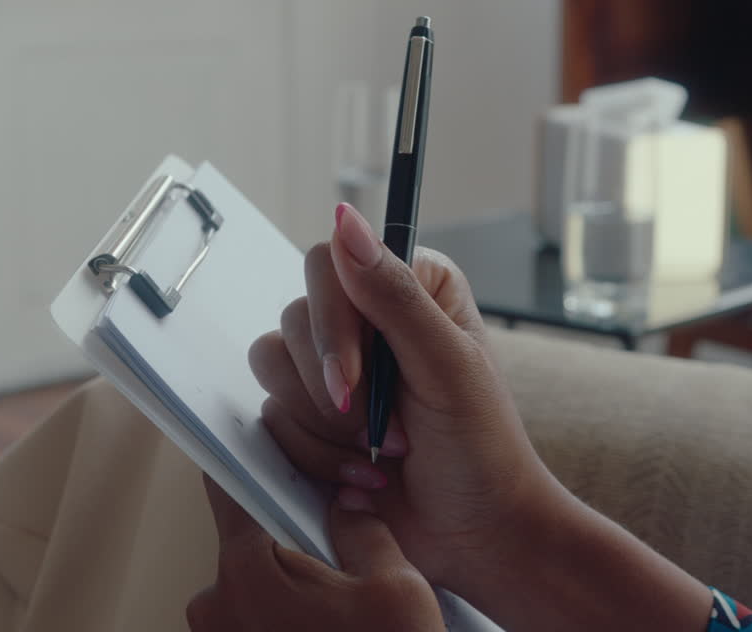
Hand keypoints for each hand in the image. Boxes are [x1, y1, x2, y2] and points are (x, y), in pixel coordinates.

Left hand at [187, 475, 444, 631]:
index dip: (251, 457)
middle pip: (247, 537)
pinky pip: (253, 619)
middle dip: (290, 535)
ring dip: (288, 583)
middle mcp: (217, 605)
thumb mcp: (395, 585)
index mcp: (249, 570)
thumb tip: (346, 500)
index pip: (228, 483)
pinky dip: (284, 616)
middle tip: (338, 548)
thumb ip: (363, 525)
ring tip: (339, 600)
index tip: (263, 442)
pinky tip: (328, 625)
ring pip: (252, 583)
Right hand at [249, 203, 566, 590]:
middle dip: (332, 390)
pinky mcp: (310, 414)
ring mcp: (334, 367)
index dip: (332, 326)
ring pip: (271, 366)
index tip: (354, 383)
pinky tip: (361, 475)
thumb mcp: (447, 366)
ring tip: (379, 454)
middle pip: (294, 317)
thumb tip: (344, 219)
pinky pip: (270, 418)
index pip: (329, 265)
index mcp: (410, 286)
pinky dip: (312, 455)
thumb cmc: (482, 447)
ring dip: (323, 427)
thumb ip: (394, 295)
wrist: (476, 533)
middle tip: (381, 431)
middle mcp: (367, 317)